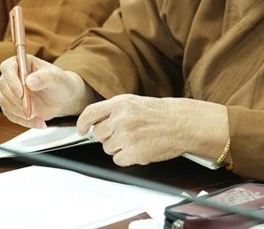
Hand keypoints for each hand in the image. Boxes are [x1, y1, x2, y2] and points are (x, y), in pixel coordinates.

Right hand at [0, 54, 93, 128]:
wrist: (63, 98)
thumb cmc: (60, 83)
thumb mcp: (56, 78)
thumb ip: (45, 77)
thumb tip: (30, 81)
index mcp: (22, 62)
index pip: (7, 67)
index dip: (11, 80)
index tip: (21, 93)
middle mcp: (13, 76)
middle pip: (3, 86)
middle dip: (17, 100)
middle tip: (32, 109)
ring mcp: (10, 91)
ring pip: (4, 102)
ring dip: (19, 112)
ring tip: (37, 115)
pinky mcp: (11, 106)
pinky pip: (10, 115)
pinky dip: (24, 121)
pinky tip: (39, 122)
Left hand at [77, 95, 228, 166]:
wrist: (182, 123)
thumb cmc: (160, 113)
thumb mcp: (134, 102)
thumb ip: (113, 110)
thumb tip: (95, 122)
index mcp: (120, 103)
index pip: (90, 113)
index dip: (82, 123)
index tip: (81, 129)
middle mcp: (121, 118)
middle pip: (98, 134)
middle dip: (107, 136)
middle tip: (123, 134)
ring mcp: (127, 136)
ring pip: (107, 148)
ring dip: (118, 147)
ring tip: (135, 140)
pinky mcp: (134, 152)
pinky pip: (118, 160)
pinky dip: (126, 158)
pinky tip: (138, 149)